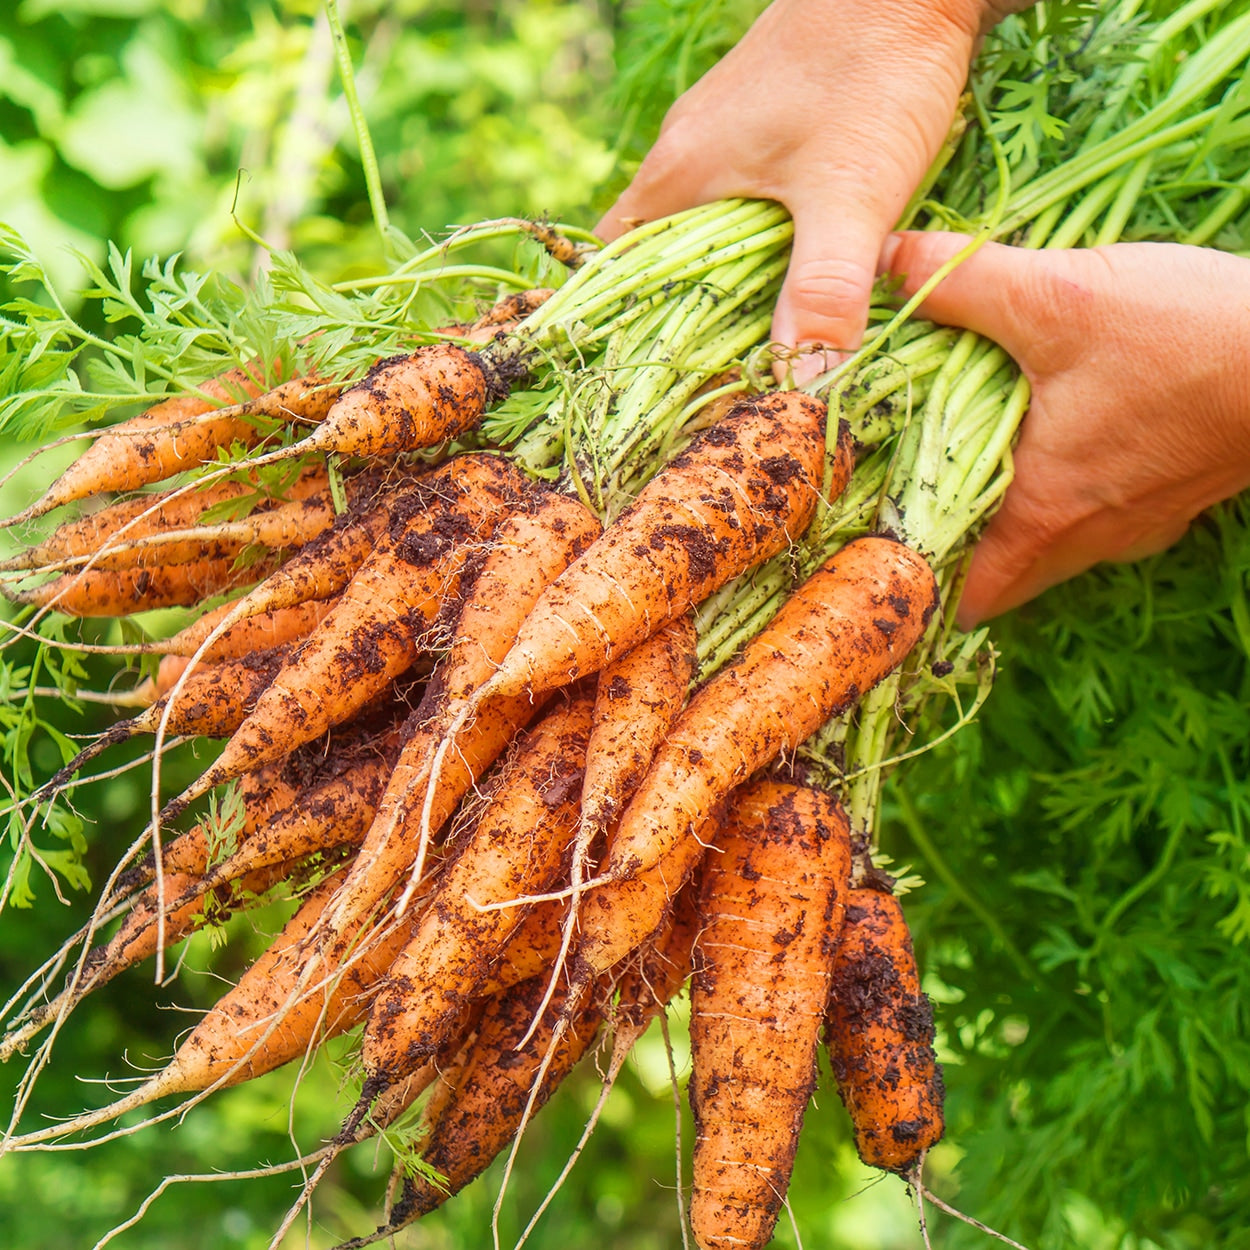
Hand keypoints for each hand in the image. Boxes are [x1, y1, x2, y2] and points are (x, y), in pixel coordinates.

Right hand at [596, 0, 1012, 380]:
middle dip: (677, 319)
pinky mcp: (762, 124)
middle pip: (653, 259)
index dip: (619, 328)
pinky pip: (734, 202)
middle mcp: (682, 157)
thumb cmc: (873, 70)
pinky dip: (750, 245)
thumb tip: (800, 383)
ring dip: (718, 284)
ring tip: (748, 343)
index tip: (646, 382)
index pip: (610, 269)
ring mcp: (720, 137)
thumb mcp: (851, 191)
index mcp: (675, 177)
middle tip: (709, 382)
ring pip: (697, 231)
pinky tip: (789, 268)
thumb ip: (824, 288)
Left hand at [881, 231, 1249, 625]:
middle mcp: (1085, 539)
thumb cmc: (1187, 339)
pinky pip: (1094, 519)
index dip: (913, 586)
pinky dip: (1059, 498)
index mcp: (1042, 517)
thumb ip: (963, 281)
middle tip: (903, 509)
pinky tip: (1048, 445)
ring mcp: (1135, 526)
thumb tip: (885, 262)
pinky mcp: (1172, 499)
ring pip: (1046, 549)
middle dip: (951, 553)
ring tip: (960, 473)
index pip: (959, 596)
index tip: (871, 561)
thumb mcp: (1058, 297)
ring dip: (1005, 523)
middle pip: (998, 579)